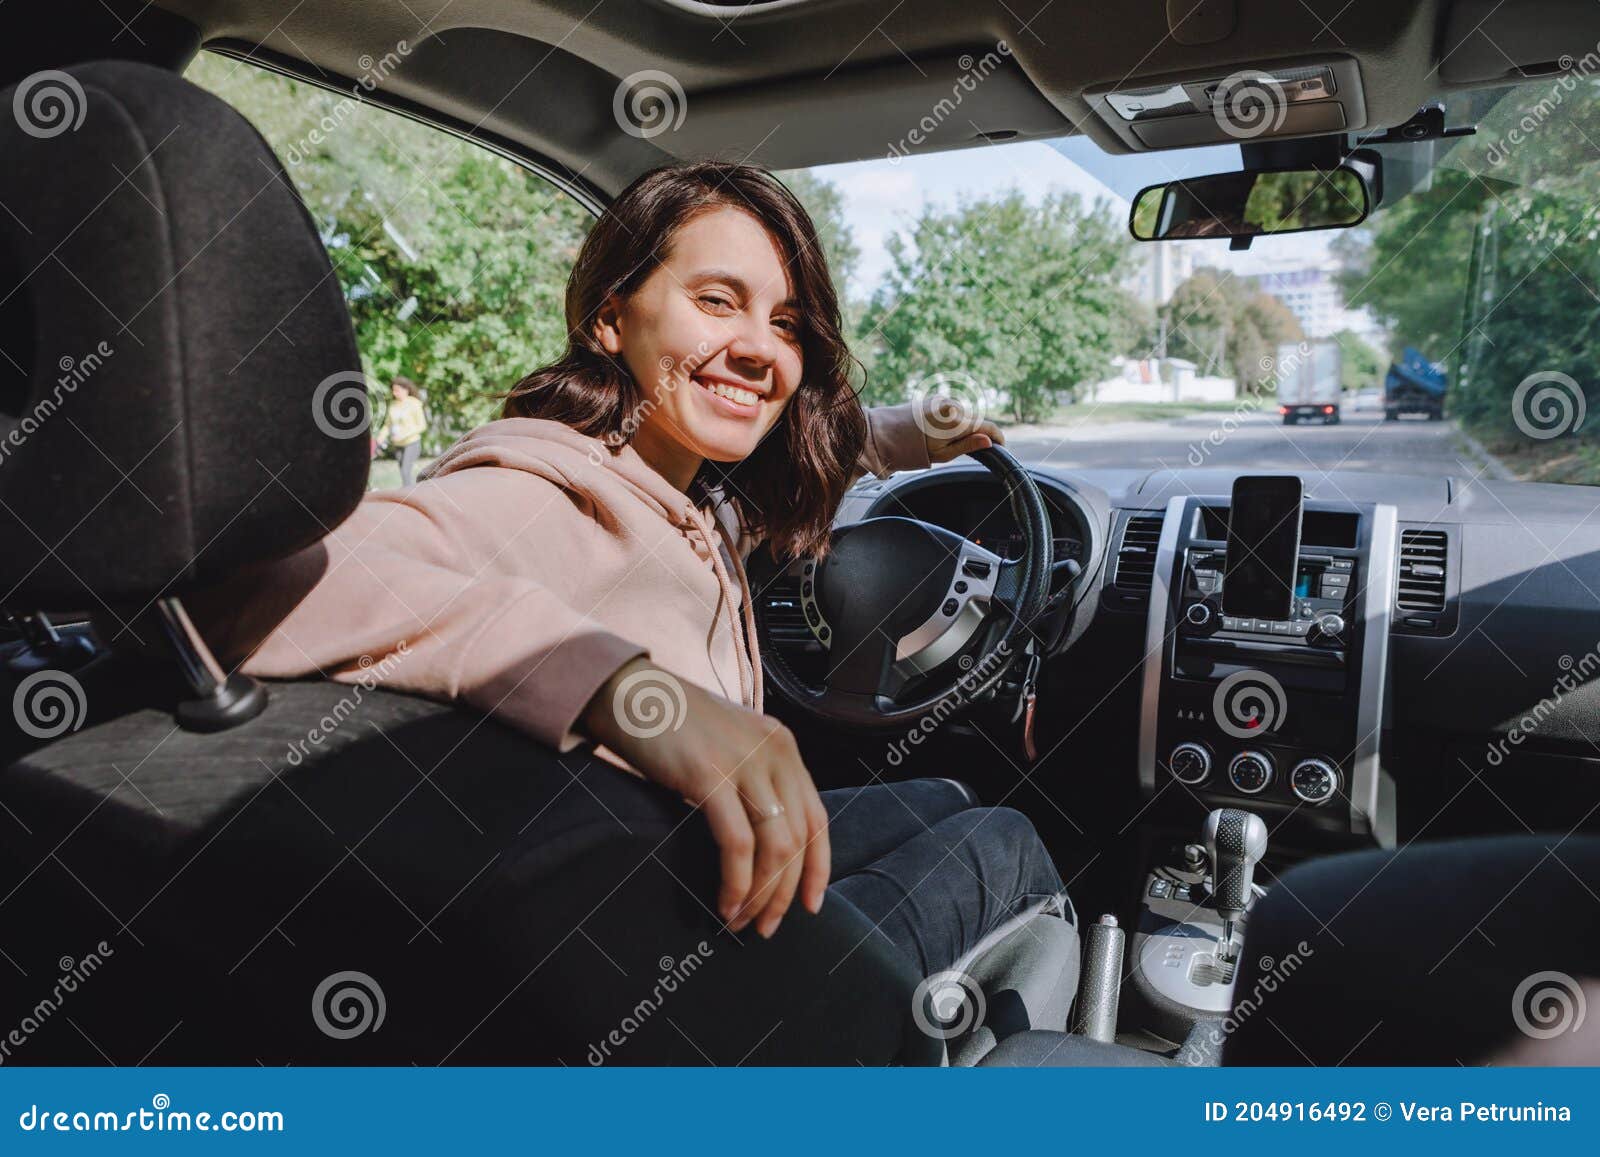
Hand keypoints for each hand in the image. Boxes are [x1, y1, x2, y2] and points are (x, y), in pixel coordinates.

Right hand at [581, 657, 830, 937]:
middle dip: (785, 893)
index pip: (817, 818)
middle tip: (767, 927)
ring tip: (742, 922)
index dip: (818, 867)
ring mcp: (744, 762)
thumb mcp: (729, 745)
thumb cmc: (671, 725)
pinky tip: (724, 903)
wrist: (627, 692)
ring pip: (774, 848)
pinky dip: (735, 883)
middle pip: (798, 839)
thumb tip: (762, 842)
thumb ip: (752, 779)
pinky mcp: (710, 774)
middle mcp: (773, 752)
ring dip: (761, 895)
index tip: (810, 904)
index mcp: (782, 747)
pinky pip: (737, 844)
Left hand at [915, 393, 1005, 462]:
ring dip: (963, 425)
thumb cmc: (911, 450)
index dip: (998, 437)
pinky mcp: (934, 398)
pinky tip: (937, 429)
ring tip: (945, 440)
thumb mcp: (943, 455)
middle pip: (976, 420)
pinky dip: (951, 418)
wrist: (884, 433)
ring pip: (963, 414)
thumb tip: (989, 441)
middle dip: (978, 433)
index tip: (1002, 445)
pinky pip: (951, 408)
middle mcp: (952, 406)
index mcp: (955, 422)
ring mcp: (943, 400)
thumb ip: (967, 445)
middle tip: (969, 449)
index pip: (987, 426)